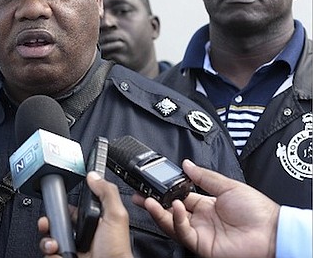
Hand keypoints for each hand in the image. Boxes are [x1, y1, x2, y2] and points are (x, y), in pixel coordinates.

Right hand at [38, 172, 132, 257]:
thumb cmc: (116, 251)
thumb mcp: (116, 216)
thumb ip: (107, 193)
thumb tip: (94, 176)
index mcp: (89, 221)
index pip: (67, 210)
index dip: (58, 208)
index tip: (53, 206)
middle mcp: (78, 235)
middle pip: (54, 224)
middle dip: (47, 224)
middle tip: (47, 225)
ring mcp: (70, 248)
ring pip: (48, 240)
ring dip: (47, 241)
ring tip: (55, 244)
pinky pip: (49, 255)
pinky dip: (51, 255)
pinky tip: (59, 254)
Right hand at [134, 159, 278, 257]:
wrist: (271, 231)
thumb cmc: (257, 210)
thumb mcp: (228, 186)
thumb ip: (204, 176)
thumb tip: (187, 164)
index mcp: (206, 205)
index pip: (178, 197)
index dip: (164, 191)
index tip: (152, 183)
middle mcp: (199, 219)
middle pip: (169, 211)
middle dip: (152, 203)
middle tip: (138, 194)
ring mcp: (199, 232)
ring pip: (171, 223)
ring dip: (157, 212)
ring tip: (147, 200)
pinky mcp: (201, 244)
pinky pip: (182, 232)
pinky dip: (175, 220)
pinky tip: (174, 207)